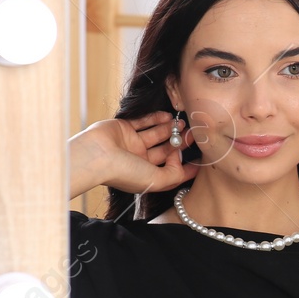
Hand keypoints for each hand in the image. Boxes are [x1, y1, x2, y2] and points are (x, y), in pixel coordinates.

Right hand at [69, 113, 199, 197]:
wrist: (97, 156)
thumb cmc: (124, 172)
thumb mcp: (157, 181)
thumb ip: (175, 174)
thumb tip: (182, 161)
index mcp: (146, 176)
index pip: (170, 170)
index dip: (185, 165)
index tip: (201, 158)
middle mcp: (140, 160)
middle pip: (165, 150)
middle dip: (179, 143)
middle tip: (194, 133)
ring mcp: (131, 143)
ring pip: (156, 134)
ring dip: (169, 128)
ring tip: (182, 123)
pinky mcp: (124, 128)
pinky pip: (143, 121)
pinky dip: (155, 118)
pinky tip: (167, 116)